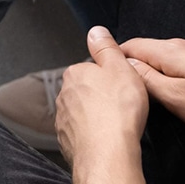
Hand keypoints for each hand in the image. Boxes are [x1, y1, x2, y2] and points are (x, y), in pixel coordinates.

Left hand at [56, 27, 147, 182]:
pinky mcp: (66, 140)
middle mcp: (64, 94)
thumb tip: (96, 31)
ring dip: (96, 116)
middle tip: (121, 105)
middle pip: (86, 90)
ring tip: (115, 123)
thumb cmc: (117, 113)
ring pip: (82, 112)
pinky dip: (92, 134)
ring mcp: (63, 118)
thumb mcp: (120, 68)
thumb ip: (107, 47)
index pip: (91, 69)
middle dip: (101, 96)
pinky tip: (106, 137)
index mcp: (75, 73)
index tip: (121, 86)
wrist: (108, 153)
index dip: (110, 78)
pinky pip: (81, 132)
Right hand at [121, 37, 184, 144]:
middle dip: (138, 64)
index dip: (116, 56)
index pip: (132, 44)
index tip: (106, 68)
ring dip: (161, 69)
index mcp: (172, 51)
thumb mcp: (176, 99)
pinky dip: (182, 73)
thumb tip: (126, 65)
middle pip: (151, 49)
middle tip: (131, 85)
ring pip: (173, 57)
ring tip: (157, 89)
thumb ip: (147, 80)